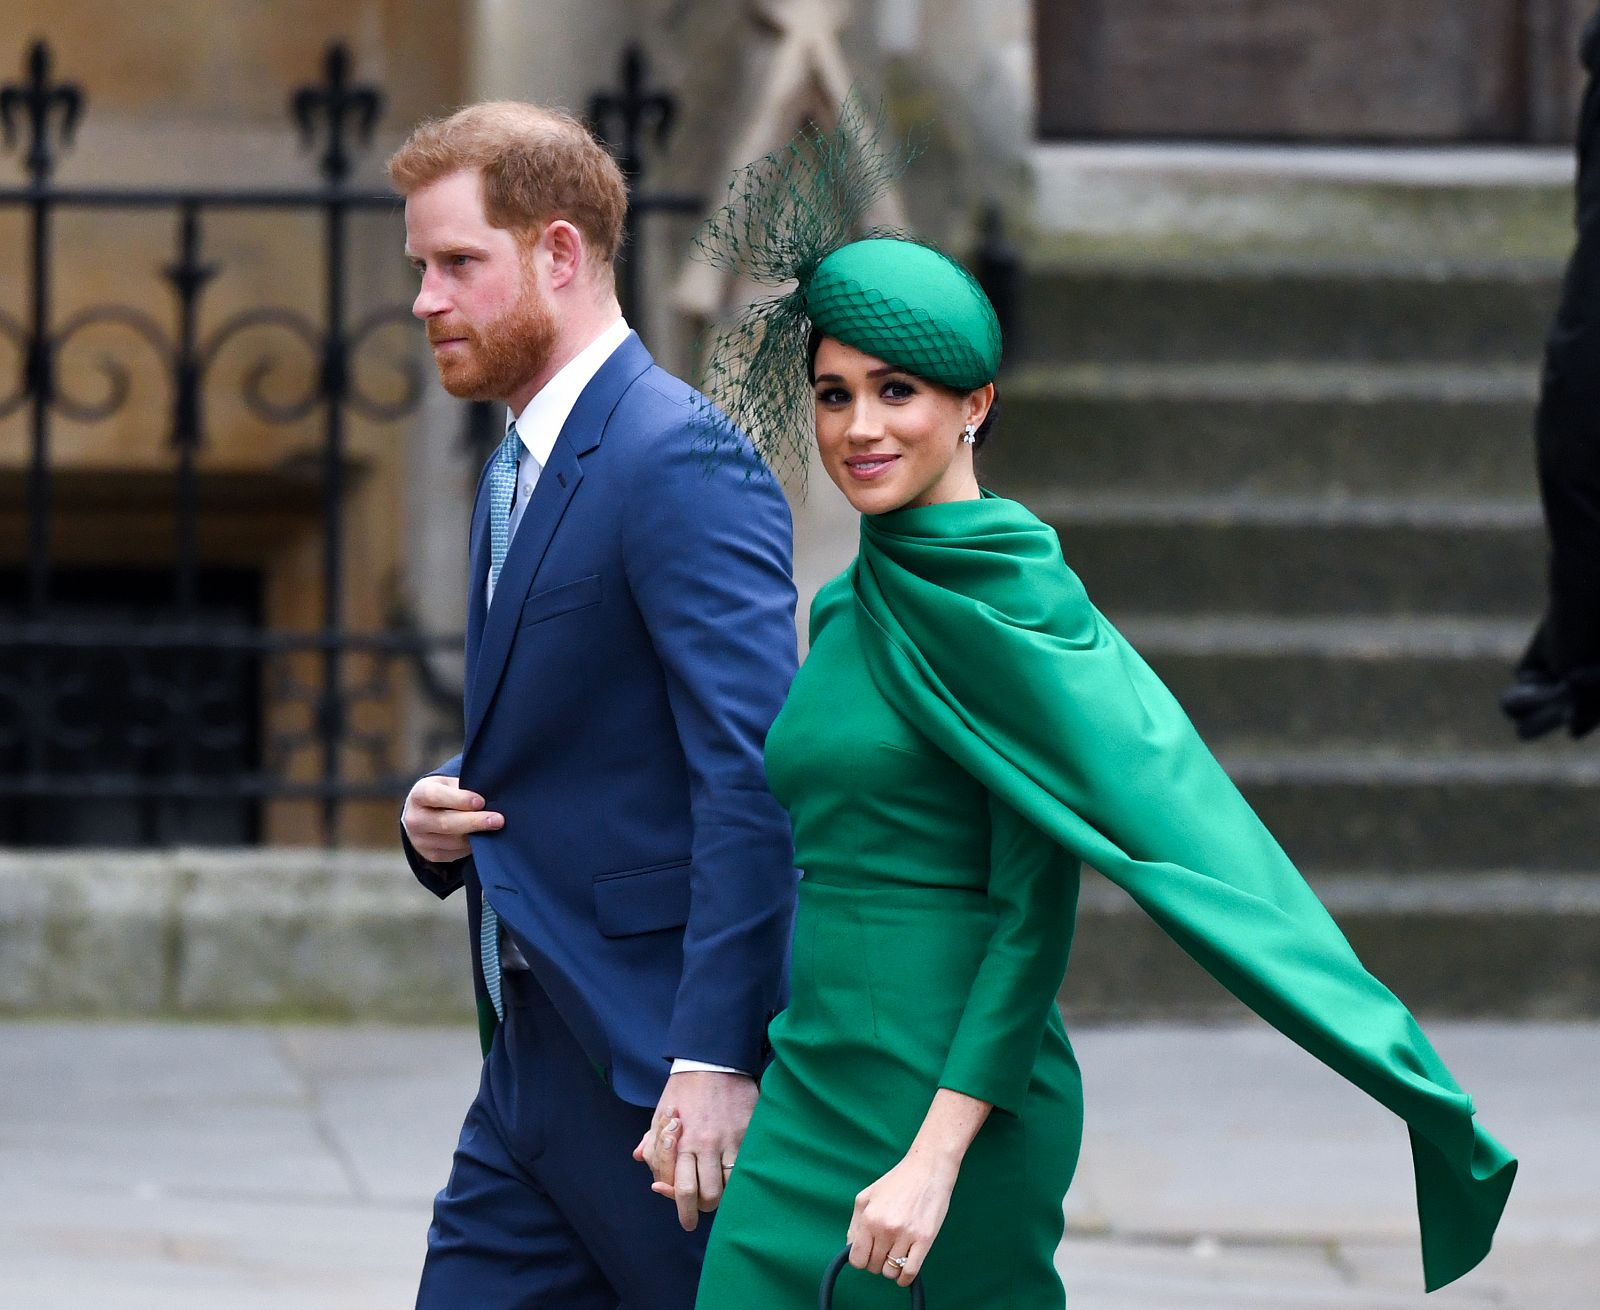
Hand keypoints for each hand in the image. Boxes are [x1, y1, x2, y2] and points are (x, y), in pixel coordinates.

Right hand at [402, 775, 502, 863]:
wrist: (422, 815)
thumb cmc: (443, 795)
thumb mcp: (448, 784)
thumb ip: (464, 788)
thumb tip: (490, 796)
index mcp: (419, 794)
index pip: (435, 796)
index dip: (459, 799)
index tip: (481, 802)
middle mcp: (415, 819)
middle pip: (445, 823)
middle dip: (474, 822)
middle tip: (498, 820)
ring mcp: (420, 840)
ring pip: (453, 841)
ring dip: (477, 836)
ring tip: (495, 828)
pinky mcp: (431, 855)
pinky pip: (456, 853)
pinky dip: (471, 846)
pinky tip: (483, 838)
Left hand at [636, 1071, 756, 1230]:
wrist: (714, 1061)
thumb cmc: (685, 1088)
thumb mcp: (661, 1111)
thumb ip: (653, 1138)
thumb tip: (640, 1157)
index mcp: (682, 1142)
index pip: (680, 1188)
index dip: (679, 1206)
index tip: (685, 1217)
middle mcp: (706, 1144)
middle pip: (706, 1195)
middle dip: (700, 1211)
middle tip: (697, 1217)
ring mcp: (730, 1140)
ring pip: (729, 1187)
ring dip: (721, 1197)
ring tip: (716, 1198)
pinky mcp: (748, 1134)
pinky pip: (745, 1168)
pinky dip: (739, 1180)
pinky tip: (734, 1180)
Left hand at [846, 1152, 956, 1287]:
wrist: (928, 1168)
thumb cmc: (897, 1182)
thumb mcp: (867, 1196)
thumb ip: (855, 1225)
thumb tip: (851, 1250)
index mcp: (868, 1218)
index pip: (857, 1259)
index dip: (861, 1259)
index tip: (869, 1252)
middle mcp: (885, 1228)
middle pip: (873, 1266)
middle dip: (876, 1262)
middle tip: (885, 1249)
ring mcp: (905, 1235)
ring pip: (891, 1272)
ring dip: (892, 1268)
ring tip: (896, 1255)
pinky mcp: (924, 1239)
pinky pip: (910, 1272)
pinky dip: (905, 1278)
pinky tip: (904, 1272)